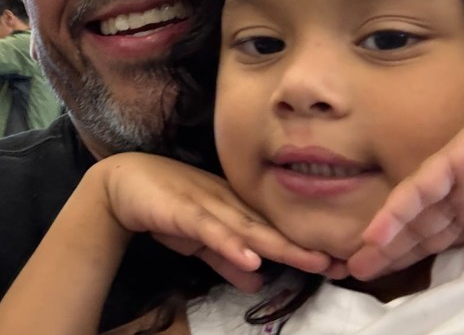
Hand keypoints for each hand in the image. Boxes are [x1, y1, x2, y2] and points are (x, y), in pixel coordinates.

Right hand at [95, 153, 336, 290]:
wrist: (121, 184)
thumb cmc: (163, 206)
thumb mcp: (200, 240)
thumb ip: (226, 259)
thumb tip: (258, 281)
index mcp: (234, 210)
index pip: (275, 231)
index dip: (305, 246)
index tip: (341, 262)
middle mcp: (228, 205)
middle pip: (272, 230)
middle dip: (306, 247)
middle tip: (343, 262)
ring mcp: (207, 206)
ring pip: (249, 229)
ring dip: (281, 246)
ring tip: (313, 261)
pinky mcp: (184, 212)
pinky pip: (211, 231)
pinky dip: (231, 244)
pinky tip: (252, 259)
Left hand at [351, 40, 463, 279]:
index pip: (440, 242)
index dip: (414, 260)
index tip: (387, 280)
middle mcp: (463, 197)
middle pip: (417, 232)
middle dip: (387, 254)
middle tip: (354, 272)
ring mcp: (456, 180)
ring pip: (411, 214)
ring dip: (383, 239)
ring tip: (355, 263)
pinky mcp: (453, 161)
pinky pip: (420, 189)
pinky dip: (397, 212)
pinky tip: (373, 234)